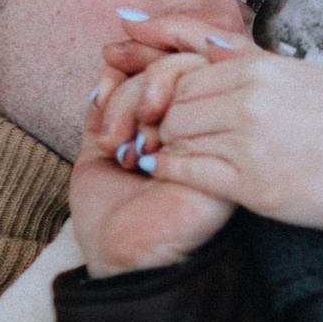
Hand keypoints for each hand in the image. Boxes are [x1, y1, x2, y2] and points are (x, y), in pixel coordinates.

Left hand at [70, 80, 233, 278]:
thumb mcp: (98, 148)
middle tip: (110, 131)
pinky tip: (142, 162)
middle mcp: (199, 127)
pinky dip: (159, 130)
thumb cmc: (109, 215)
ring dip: (139, 104)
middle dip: (133, 89)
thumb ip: (108, 108)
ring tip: (121, 147)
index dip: (137, 62)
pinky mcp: (224, 161)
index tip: (107, 72)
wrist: (119, 260)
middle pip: (179, 68)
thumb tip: (112, 66)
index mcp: (176, 121)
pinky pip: (200, 118)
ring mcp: (214, 142)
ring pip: (188, 84)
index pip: (168, 66)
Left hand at [91, 16, 322, 242]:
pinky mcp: (255, 185)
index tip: (143, 99)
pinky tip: (165, 175)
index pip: (183, 69)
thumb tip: (212, 46)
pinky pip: (187, 172)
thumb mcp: (309, 76)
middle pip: (171, 101)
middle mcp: (250, 98)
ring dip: (157, 145)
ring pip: (172, 135)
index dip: (158, 86)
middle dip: (152, 117)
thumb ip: (256, 61)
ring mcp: (250, 141)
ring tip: (151, 153)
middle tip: (138, 131)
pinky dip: (167, 171)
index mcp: (263, 68)